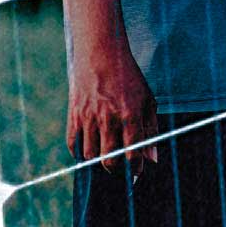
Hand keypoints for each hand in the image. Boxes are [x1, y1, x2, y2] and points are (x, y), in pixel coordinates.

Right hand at [64, 36, 155, 163]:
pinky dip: (79, 152)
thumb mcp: (147, 99)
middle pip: (109, 160)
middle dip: (116, 169)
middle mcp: (108, 118)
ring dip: (97, 161)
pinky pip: (73, 144)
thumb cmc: (128, 77)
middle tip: (119, 167)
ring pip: (90, 155)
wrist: (101, 53)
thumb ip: (151, 129)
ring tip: (104, 156)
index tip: (137, 173)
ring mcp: (88, 117)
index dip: (136, 169)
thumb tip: (152, 158)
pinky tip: (88, 150)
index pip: (132, 154)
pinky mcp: (74, 114)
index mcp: (130, 115)